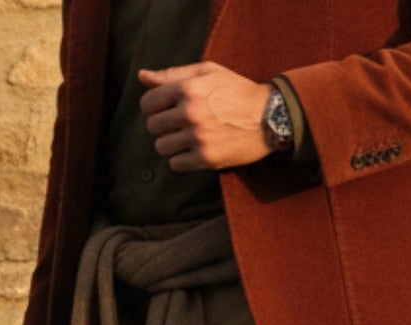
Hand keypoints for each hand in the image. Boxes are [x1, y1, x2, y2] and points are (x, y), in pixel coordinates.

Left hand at [137, 62, 272, 171]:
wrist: (269, 117)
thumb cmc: (237, 90)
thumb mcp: (208, 73)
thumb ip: (173, 75)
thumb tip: (142, 77)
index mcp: (188, 89)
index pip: (148, 103)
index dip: (153, 107)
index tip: (165, 109)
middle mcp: (190, 113)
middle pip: (153, 126)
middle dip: (162, 125)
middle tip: (178, 124)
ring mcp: (198, 138)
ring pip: (162, 147)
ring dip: (170, 144)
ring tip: (186, 138)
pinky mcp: (207, 159)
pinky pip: (175, 164)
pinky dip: (181, 159)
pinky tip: (193, 151)